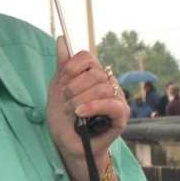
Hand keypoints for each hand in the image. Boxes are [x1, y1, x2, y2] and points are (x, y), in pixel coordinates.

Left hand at [46, 37, 128, 180]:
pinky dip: (93, 107)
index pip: (87, 56)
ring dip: (80, 100)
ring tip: (71, 111)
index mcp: (93, 73)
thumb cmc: (63, 115)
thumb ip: (63, 64)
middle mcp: (107, 82)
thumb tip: (61, 38)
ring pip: (102, 88)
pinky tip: (80, 113)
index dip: (72, 67)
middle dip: (73, 88)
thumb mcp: (58, 87)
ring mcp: (116, 98)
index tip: (62, 80)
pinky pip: (112, 104)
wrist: (66, 142)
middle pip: (94, 73)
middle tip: (65, 101)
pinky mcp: (121, 115)